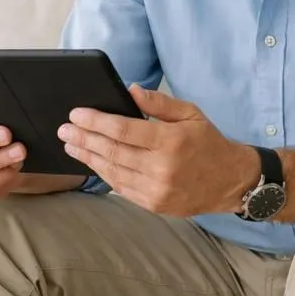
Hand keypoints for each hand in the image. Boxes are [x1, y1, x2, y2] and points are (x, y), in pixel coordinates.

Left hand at [57, 85, 257, 216]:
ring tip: (71, 145)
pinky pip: (121, 187)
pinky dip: (103, 174)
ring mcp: (157, 189)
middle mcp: (162, 168)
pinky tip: (91, 162)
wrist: (230, 182)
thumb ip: (159, 102)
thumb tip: (130, 90)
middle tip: (64, 129)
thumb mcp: (191, 113)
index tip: (76, 114)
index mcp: (170, 141)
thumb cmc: (208, 143)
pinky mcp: (154, 204)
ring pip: (112, 171)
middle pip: (112, 151)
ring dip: (88, 157)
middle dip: (84, 138)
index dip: (96, 122)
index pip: (123, 130)